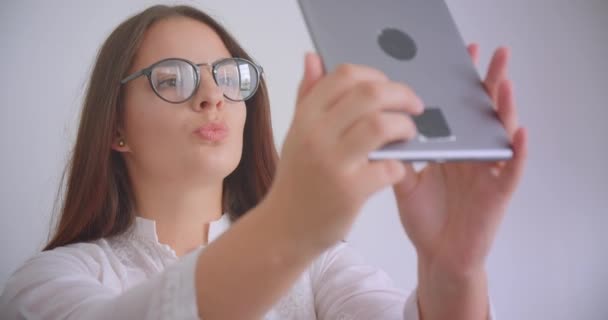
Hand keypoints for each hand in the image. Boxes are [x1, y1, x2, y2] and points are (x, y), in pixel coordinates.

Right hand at [266, 53, 423, 252]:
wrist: (286, 227)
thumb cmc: (297, 178)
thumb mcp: (297, 133)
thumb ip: (307, 95)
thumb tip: (313, 57)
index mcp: (306, 116)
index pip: (344, 75)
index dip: (375, 75)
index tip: (388, 88)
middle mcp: (316, 135)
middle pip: (369, 94)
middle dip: (402, 95)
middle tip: (415, 106)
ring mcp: (332, 163)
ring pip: (381, 125)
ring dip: (405, 126)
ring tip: (409, 134)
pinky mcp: (350, 191)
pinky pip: (389, 166)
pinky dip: (401, 164)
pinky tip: (397, 167)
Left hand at [394, 45, 527, 275]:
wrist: (438, 257)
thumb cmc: (426, 220)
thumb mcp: (406, 183)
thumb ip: (399, 158)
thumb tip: (379, 130)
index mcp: (451, 150)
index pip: (458, 111)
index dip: (459, 85)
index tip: (455, 58)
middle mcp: (471, 156)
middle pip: (482, 114)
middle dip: (487, 83)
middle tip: (492, 53)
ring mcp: (486, 172)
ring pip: (499, 134)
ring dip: (504, 108)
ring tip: (504, 81)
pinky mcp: (497, 193)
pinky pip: (510, 169)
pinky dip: (516, 151)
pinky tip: (517, 131)